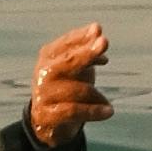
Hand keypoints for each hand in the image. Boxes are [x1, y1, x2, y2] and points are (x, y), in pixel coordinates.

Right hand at [24, 22, 113, 146]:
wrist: (47, 121)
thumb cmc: (67, 87)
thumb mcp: (77, 67)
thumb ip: (87, 51)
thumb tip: (98, 34)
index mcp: (49, 56)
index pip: (66, 43)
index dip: (82, 36)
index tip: (98, 29)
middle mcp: (43, 72)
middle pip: (68, 61)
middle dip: (87, 52)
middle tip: (104, 42)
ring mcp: (43, 94)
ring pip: (77, 89)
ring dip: (97, 95)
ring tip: (107, 104)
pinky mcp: (46, 114)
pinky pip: (73, 111)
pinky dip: (94, 111)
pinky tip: (109, 111)